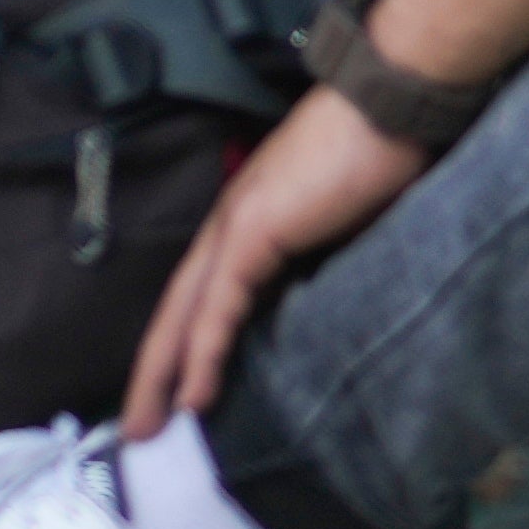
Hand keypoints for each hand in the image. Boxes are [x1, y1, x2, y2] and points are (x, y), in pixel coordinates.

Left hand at [118, 88, 418, 433]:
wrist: (390, 100)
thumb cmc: (382, 152)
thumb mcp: (348, 223)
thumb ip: (323, 260)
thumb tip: (323, 304)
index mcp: (251, 219)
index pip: (203, 293)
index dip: (184, 343)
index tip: (173, 394)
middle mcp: (232, 221)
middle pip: (178, 307)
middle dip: (155, 370)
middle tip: (138, 428)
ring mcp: (237, 223)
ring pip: (187, 311)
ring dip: (164, 372)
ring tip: (149, 425)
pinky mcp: (253, 229)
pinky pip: (220, 304)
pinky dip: (203, 350)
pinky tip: (192, 393)